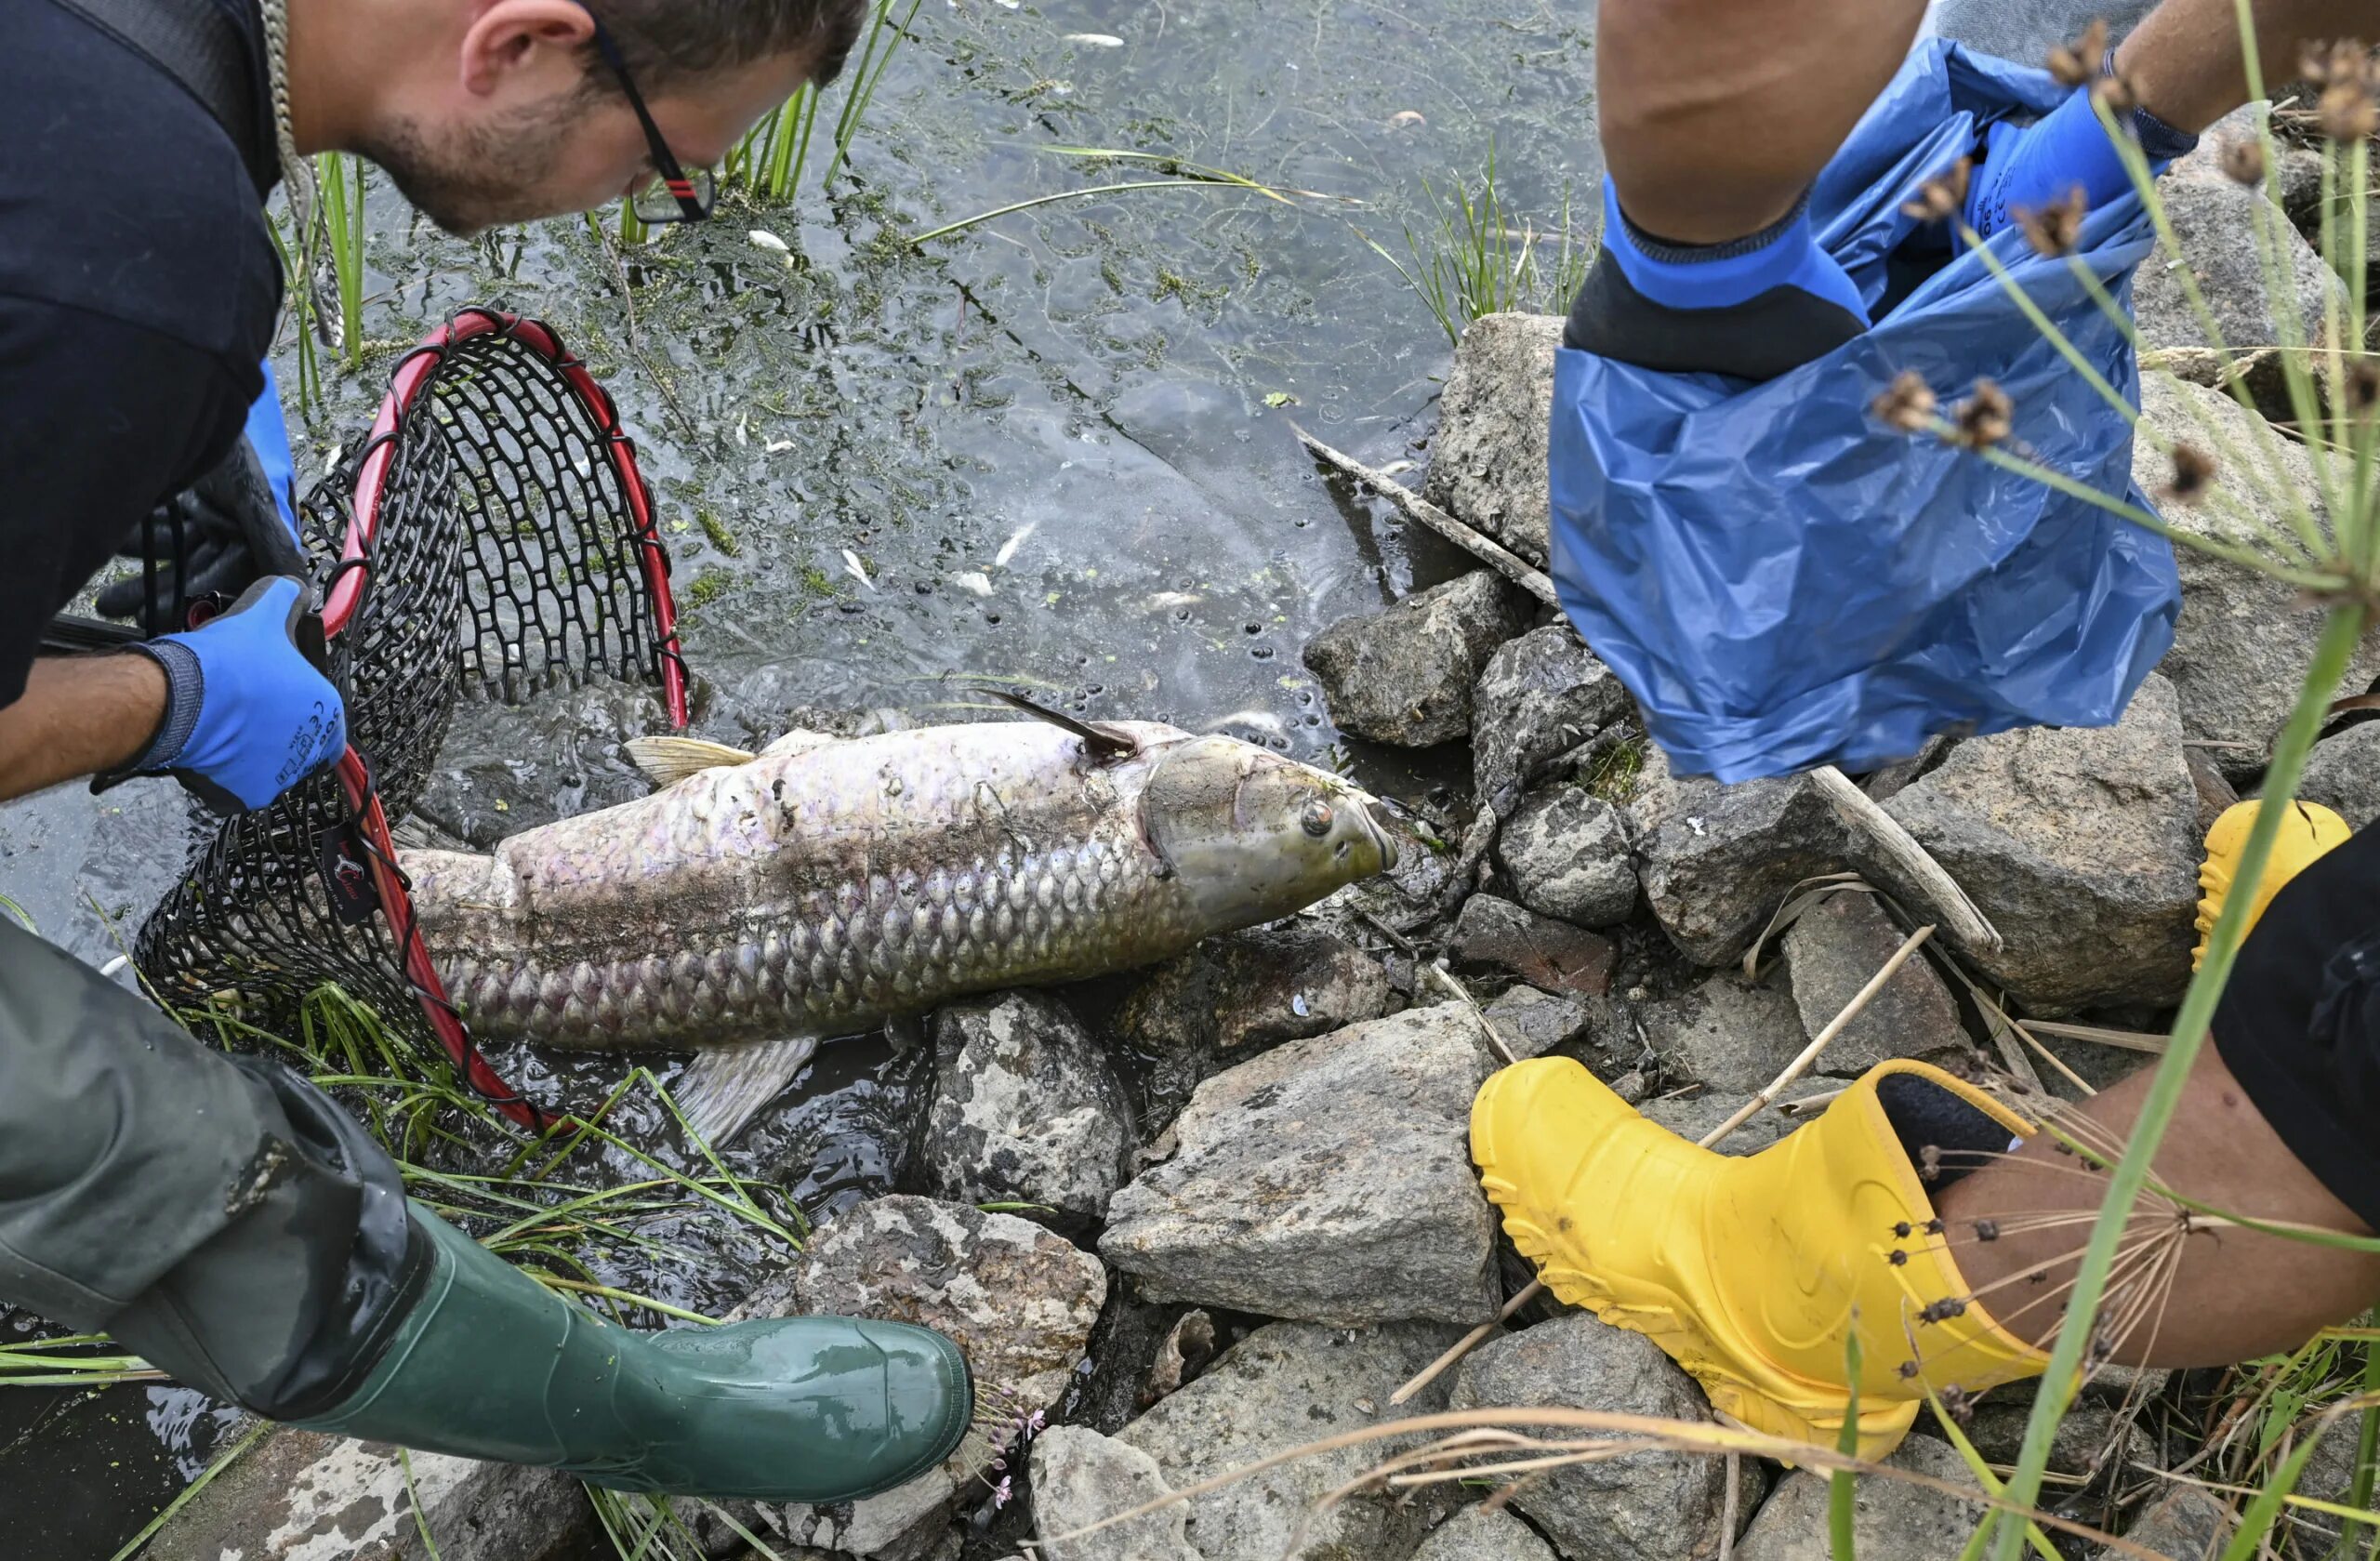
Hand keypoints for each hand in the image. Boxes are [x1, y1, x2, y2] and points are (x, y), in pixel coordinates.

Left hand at [96, 436, 302, 632]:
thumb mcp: (249, 490)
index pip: (232, 575)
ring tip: (104, 593)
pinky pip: (155, 527)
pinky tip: (108, 542)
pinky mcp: (175, 496)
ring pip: (171, 553)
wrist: (187, 388)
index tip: (174, 623)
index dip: (205, 599)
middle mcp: (232, 524)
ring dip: (139, 571)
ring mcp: (202, 511)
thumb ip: (272, 539)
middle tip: (118, 609)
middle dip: (159, 592)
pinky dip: (135, 537)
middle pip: (196, 570)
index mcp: (257, 527)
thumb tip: (301, 588)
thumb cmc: (226, 440)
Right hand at [117, 577, 346, 814]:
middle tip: (244, 711)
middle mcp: (310, 749)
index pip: (328, 721)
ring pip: (267, 767)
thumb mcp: (265, 612)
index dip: (302, 710)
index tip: (277, 701)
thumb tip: (296, 588)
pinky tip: (209, 747)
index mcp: (327, 710)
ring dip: (250, 752)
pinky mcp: (245, 795)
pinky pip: (236, 787)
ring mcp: (279, 777)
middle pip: (296, 744)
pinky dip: (223, 774)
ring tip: (223, 725)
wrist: (182, 696)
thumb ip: (287, 598)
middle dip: (274, 731)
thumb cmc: (230, 659)